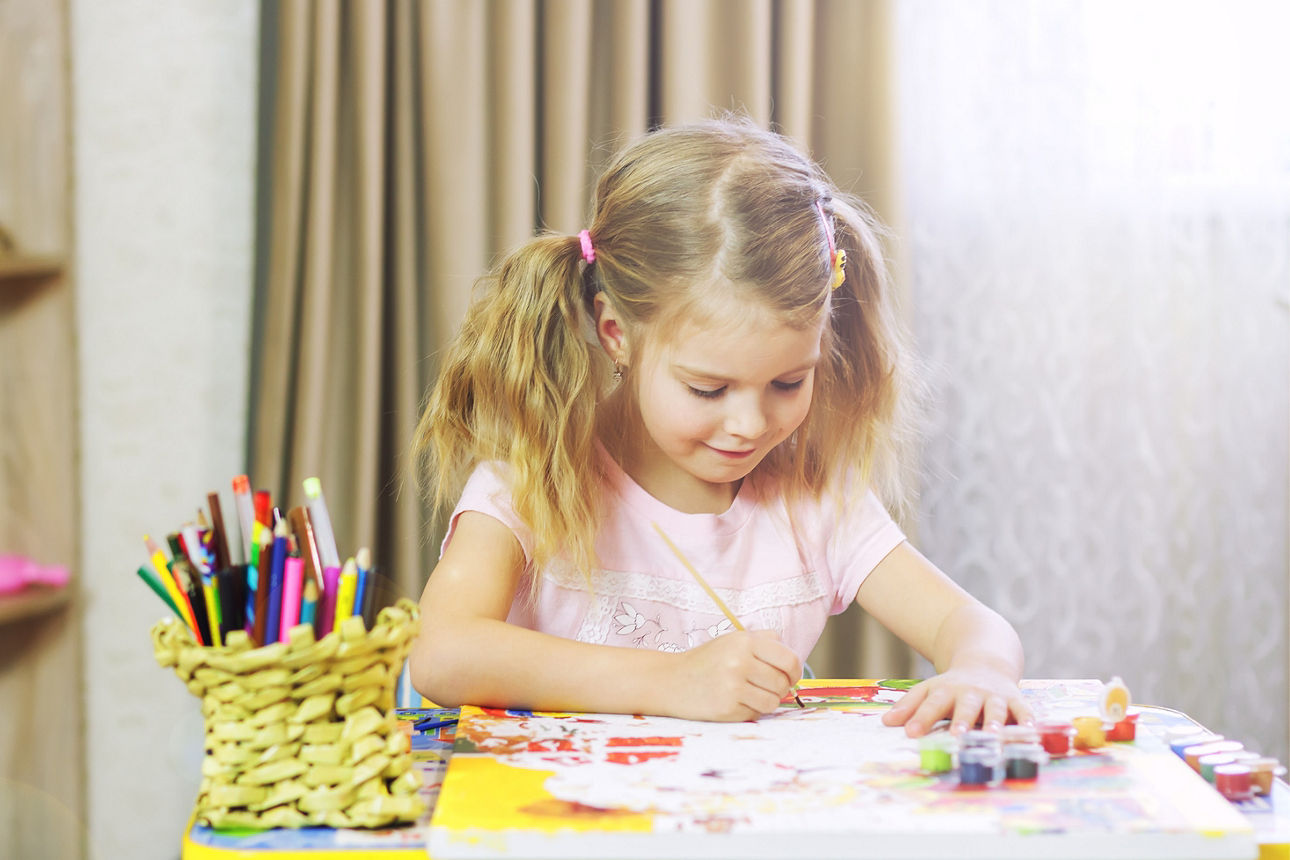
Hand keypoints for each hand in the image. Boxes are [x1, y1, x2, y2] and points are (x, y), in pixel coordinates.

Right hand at [664, 630, 800, 721]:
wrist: (671, 680)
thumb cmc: (707, 661)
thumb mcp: (733, 640)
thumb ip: (763, 640)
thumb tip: (790, 654)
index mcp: (744, 641)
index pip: (789, 659)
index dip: (794, 671)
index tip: (789, 676)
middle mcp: (740, 661)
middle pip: (782, 682)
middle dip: (780, 688)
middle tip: (765, 686)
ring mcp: (733, 686)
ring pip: (773, 701)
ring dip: (767, 701)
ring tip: (750, 694)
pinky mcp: (728, 708)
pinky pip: (756, 713)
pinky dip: (751, 710)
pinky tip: (736, 701)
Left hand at [881, 666, 1031, 736]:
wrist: (985, 662)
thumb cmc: (952, 686)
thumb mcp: (929, 690)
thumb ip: (909, 706)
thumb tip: (886, 722)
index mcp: (946, 690)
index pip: (931, 703)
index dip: (921, 717)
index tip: (910, 732)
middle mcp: (971, 692)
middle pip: (965, 706)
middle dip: (961, 721)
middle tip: (955, 736)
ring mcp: (994, 695)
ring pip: (995, 709)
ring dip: (995, 722)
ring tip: (994, 736)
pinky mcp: (1014, 699)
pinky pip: (1023, 709)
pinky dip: (1028, 720)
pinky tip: (1031, 732)